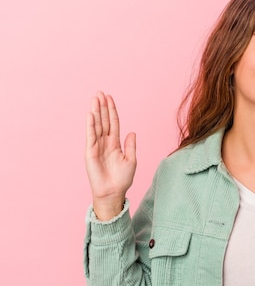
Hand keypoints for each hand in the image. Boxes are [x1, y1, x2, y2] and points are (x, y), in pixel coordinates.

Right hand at [85, 92, 136, 219]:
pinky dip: (90, 125)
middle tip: (100, 93)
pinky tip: (90, 114)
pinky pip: (90, 136)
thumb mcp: (131, 160)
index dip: (112, 111)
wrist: (113, 192)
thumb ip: (130, 146)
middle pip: (104, 121)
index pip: (113, 123)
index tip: (110, 98)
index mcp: (115, 144)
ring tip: (95, 99)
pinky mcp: (90, 152)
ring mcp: (97, 146)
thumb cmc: (122, 179)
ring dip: (96, 112)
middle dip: (102, 107)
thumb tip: (132, 132)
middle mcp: (105, 143)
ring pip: (96, 125)